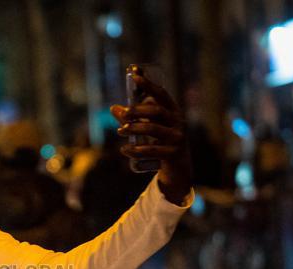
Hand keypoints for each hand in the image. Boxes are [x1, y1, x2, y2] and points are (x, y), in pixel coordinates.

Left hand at [110, 74, 192, 204]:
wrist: (178, 169)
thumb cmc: (161, 143)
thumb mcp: (148, 128)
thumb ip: (132, 119)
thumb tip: (113, 108)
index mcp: (173, 111)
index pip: (162, 94)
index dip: (148, 85)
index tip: (134, 76)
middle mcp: (178, 122)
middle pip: (157, 111)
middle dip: (138, 111)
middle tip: (123, 114)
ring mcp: (177, 138)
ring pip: (154, 129)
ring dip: (135, 129)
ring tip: (120, 131)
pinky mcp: (173, 154)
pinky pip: (153, 150)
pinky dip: (136, 150)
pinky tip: (124, 149)